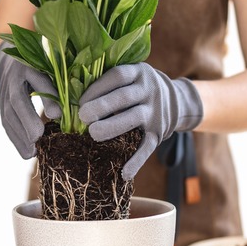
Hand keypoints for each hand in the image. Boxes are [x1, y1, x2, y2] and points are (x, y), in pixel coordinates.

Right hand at [0, 43, 60, 157]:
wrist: (10, 59)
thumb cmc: (40, 65)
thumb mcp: (50, 68)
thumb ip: (57, 86)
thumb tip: (60, 115)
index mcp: (28, 64)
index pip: (37, 78)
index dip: (46, 95)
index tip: (56, 115)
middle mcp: (12, 77)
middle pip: (17, 100)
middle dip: (27, 120)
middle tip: (37, 139)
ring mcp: (3, 92)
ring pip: (7, 114)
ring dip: (19, 136)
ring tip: (31, 153)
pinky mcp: (1, 104)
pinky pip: (6, 122)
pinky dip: (15, 138)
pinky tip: (26, 152)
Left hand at [78, 63, 202, 179]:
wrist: (175, 100)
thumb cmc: (137, 88)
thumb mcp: (130, 76)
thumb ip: (108, 81)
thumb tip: (72, 94)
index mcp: (138, 72)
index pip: (117, 76)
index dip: (96, 88)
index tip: (80, 101)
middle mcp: (149, 89)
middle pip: (123, 97)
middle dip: (101, 107)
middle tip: (83, 117)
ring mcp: (156, 111)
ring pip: (134, 118)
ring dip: (112, 127)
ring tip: (93, 134)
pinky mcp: (159, 132)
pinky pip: (148, 147)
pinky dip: (137, 161)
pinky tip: (124, 173)